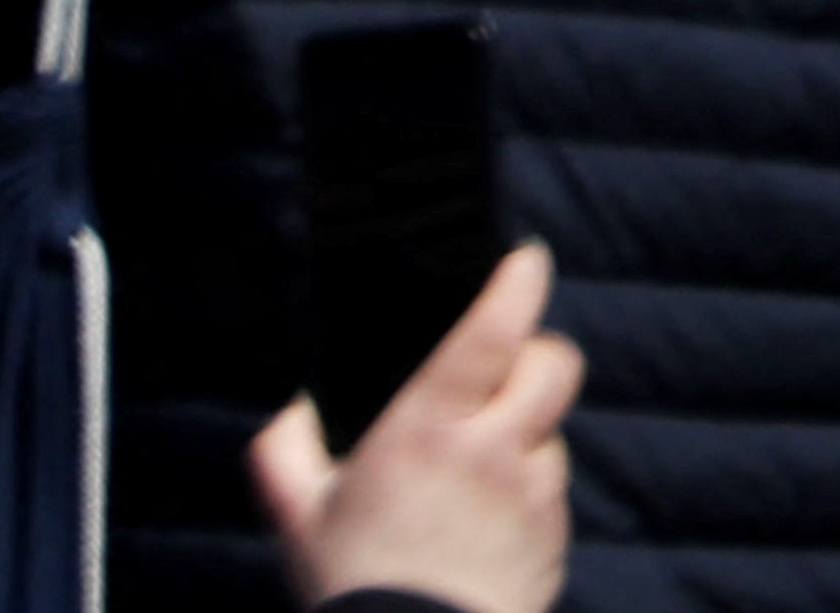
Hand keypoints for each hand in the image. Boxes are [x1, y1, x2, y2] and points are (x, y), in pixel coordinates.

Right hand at [245, 244, 576, 612]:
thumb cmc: (355, 586)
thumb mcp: (298, 517)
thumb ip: (284, 451)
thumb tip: (297, 410)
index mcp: (430, 430)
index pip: (493, 331)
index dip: (517, 284)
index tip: (526, 259)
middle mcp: (494, 452)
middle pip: (555, 364)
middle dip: (536, 353)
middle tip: (503, 369)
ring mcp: (533, 495)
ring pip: (551, 431)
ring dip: (525, 435)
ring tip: (470, 473)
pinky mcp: (554, 537)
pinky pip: (550, 493)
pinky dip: (524, 492)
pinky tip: (481, 524)